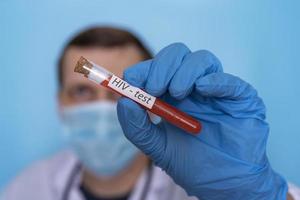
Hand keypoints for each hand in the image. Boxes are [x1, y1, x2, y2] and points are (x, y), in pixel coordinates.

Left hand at [117, 43, 287, 198]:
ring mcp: (217, 91)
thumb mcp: (157, 149)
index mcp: (172, 95)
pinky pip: (231, 81)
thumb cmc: (193, 165)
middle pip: (177, 54)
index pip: (156, 68)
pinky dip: (215, 80)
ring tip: (177, 94)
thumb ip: (138, 128)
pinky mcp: (241, 99)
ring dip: (184, 71)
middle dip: (161, 66)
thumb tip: (123, 102)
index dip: (142, 70)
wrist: (226, 184)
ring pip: (202, 59)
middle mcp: (194, 87)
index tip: (131, 81)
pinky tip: (202, 88)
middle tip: (154, 88)